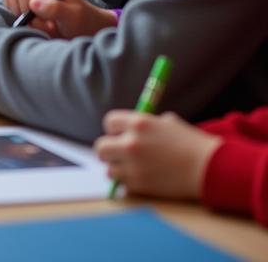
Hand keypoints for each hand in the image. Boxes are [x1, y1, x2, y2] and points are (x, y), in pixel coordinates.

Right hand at [2, 0, 116, 37]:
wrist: (75, 30)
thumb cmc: (79, 20)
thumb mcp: (73, 16)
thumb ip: (56, 8)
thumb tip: (33, 3)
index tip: (45, 15)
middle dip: (32, 12)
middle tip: (48, 24)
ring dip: (24, 15)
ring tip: (42, 23)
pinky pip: (7, 2)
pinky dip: (17, 15)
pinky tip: (32, 22)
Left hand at [95, 111, 220, 200]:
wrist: (209, 168)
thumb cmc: (190, 143)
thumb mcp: (166, 122)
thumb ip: (144, 124)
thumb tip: (129, 128)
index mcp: (138, 123)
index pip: (109, 122)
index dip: (115, 129)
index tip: (121, 134)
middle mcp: (131, 143)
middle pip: (101, 147)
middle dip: (109, 149)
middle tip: (120, 152)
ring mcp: (134, 166)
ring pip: (109, 169)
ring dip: (118, 168)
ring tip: (132, 167)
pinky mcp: (140, 185)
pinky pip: (122, 184)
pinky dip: (128, 182)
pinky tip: (141, 178)